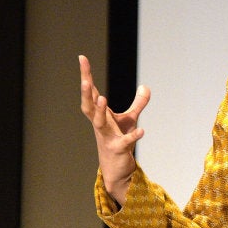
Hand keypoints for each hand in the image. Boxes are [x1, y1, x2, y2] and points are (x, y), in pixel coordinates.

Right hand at [79, 55, 149, 204]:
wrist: (117, 170)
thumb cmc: (119, 141)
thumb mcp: (130, 120)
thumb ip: (138, 103)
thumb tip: (145, 86)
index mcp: (101, 116)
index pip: (92, 92)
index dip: (87, 75)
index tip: (82, 58)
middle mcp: (100, 125)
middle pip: (88, 107)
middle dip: (86, 93)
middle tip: (84, 79)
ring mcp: (107, 137)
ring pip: (99, 123)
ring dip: (100, 111)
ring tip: (103, 97)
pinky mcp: (118, 149)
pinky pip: (125, 142)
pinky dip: (133, 136)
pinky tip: (142, 130)